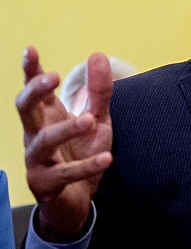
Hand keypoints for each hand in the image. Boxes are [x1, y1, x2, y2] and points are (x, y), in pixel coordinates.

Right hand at [16, 47, 113, 240]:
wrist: (78, 198)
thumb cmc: (83, 152)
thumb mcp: (98, 119)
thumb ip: (98, 91)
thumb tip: (98, 54)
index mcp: (46, 116)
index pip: (34, 90)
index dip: (30, 71)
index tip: (30, 50)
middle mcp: (35, 135)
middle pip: (25, 109)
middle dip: (35, 91)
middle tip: (54, 77)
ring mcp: (36, 160)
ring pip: (43, 141)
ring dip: (66, 129)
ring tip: (90, 119)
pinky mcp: (45, 184)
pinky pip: (64, 174)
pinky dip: (86, 166)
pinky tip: (107, 158)